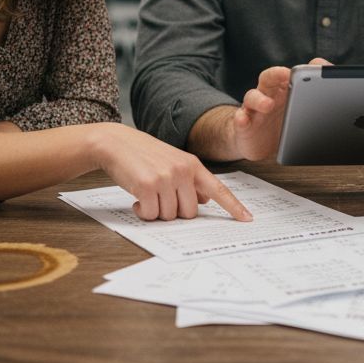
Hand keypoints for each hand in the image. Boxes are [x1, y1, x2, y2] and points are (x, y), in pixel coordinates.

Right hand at [94, 125, 252, 221]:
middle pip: (190, 213)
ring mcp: (166, 178)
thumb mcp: (172, 162)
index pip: (218, 189)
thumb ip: (190, 180)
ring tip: (147, 193)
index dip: (233, 206)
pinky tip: (137, 198)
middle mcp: (183, 170)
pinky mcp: (147, 186)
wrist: (116, 143)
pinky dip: (143, 211)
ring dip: (156, 211)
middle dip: (174, 211)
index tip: (247, 219)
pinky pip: (151, 215)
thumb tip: (204, 201)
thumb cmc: (144, 155)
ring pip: (169, 216)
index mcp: (192, 164)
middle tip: (160, 197)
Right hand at [225, 56, 331, 160]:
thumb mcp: (300, 111)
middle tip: (286, 75)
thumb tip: (335, 88)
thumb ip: (314, 99)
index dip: (296, 70)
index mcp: (283, 89)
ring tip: (268, 105)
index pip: (287, 74)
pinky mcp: (244, 124)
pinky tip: (243, 119)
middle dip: (277, 74)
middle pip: (269, 77)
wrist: (260, 143)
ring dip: (260, 99)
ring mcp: (254, 109)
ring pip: (253, 96)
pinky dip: (241, 119)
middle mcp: (268, 94)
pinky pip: (240, 119)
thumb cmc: (283, 122)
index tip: (309, 68)